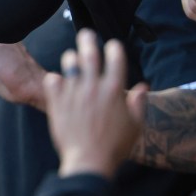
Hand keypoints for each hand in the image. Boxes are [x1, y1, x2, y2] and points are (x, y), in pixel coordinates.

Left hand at [44, 28, 146, 178]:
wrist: (89, 161)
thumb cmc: (115, 146)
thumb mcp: (135, 126)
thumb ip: (139, 104)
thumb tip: (143, 88)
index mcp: (114, 91)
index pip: (116, 59)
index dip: (114, 48)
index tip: (112, 44)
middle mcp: (93, 88)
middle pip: (89, 54)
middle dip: (88, 40)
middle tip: (86, 34)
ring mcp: (73, 93)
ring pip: (69, 63)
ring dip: (71, 57)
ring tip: (72, 57)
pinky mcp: (57, 102)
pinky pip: (52, 80)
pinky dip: (54, 78)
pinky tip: (57, 80)